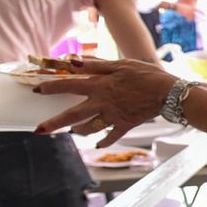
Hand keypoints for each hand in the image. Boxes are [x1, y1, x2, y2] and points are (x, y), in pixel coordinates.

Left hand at [33, 56, 178, 145]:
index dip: (51, 87)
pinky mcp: (125, 125)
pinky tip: (97, 144)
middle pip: (73, 115)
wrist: (168, 93)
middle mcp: (102, 102)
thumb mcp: (120, 64)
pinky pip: (111, 137)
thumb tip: (72, 61)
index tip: (37, 89)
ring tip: (72, 132)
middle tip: (39, 130)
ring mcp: (113, 116)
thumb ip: (96, 64)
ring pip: (90, 128)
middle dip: (54, 123)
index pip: (69, 85)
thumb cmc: (145, 75)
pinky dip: (103, 142)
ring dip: (79, 131)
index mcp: (99, 85)